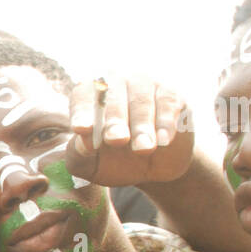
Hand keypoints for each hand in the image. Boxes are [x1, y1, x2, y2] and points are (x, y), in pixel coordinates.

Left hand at [66, 76, 193, 186]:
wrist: (152, 168)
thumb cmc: (112, 160)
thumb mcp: (89, 164)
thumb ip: (78, 155)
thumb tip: (84, 143)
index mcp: (89, 95)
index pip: (82, 97)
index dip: (82, 112)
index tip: (81, 129)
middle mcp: (116, 82)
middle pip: (113, 97)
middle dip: (114, 120)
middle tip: (116, 140)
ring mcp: (145, 85)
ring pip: (142, 101)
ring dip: (141, 126)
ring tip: (142, 149)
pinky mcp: (172, 95)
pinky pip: (168, 104)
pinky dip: (165, 123)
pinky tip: (163, 141)